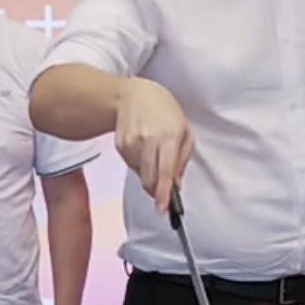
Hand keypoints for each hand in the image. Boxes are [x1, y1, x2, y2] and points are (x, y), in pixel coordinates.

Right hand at [114, 78, 192, 213]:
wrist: (132, 95)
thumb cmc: (163, 110)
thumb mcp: (184, 129)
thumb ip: (182, 159)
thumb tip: (177, 184)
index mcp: (168, 136)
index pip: (165, 171)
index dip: (163, 193)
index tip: (163, 209)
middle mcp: (148, 140)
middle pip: (150, 179)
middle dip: (156, 190)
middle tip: (163, 192)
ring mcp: (131, 144)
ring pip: (141, 175)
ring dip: (149, 174)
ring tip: (154, 153)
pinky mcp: (120, 146)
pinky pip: (132, 166)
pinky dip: (140, 164)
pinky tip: (143, 148)